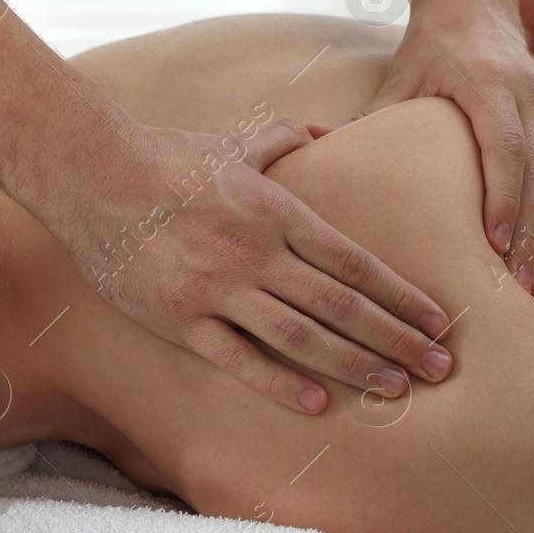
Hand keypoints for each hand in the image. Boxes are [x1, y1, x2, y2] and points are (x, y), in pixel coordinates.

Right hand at [65, 121, 454, 413]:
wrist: (93, 174)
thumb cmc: (165, 157)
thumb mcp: (233, 143)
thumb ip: (285, 138)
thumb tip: (326, 129)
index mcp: (276, 211)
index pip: (355, 261)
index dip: (401, 294)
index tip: (438, 319)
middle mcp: (257, 253)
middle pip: (342, 305)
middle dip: (397, 338)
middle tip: (440, 366)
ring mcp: (219, 290)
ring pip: (302, 337)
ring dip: (356, 365)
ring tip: (397, 388)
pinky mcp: (182, 320)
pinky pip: (240, 359)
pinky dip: (282, 382)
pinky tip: (320, 403)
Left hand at [362, 0, 533, 297]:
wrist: (476, 0)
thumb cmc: (431, 44)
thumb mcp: (399, 75)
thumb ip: (371, 117)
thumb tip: (318, 151)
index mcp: (489, 83)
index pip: (505, 145)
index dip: (504, 196)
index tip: (495, 243)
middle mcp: (529, 95)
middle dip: (532, 230)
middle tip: (519, 285)